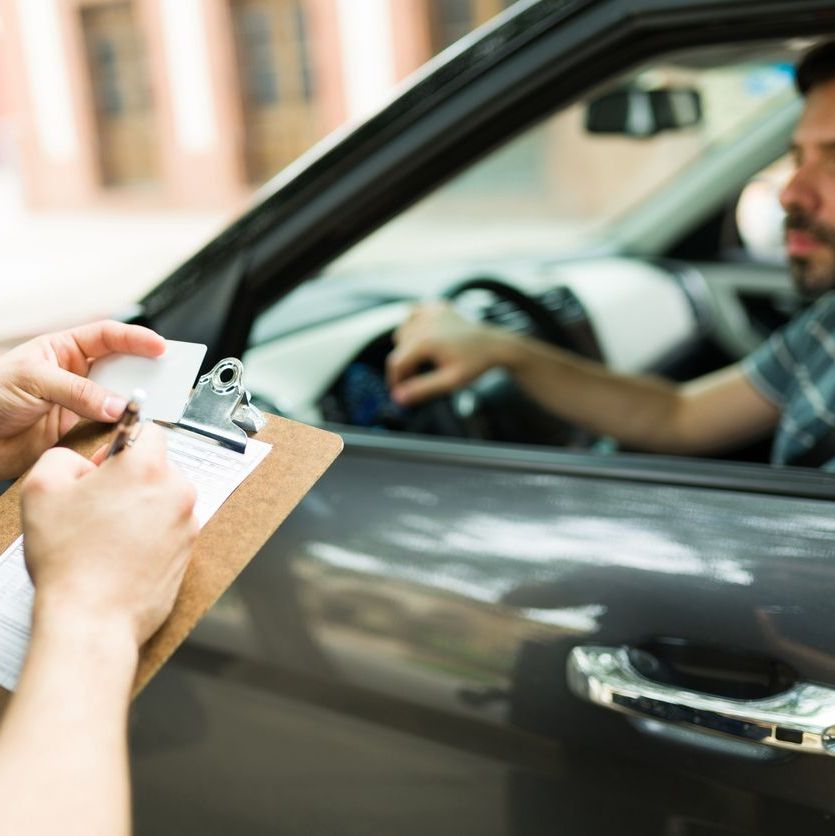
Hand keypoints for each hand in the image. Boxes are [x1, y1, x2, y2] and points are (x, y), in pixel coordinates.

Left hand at [0, 321, 164, 478]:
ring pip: (118, 400)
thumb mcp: (33, 381)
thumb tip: (116, 404)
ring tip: (150, 407)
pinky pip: (108, 428)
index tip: (160, 347)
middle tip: (168, 377)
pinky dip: (120, 430)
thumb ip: (77, 391)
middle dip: (145, 371)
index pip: (108, 336)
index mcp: (63, 350)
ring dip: (134, 404)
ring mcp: (79, 403)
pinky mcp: (78, 431)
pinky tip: (127, 430)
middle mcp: (76, 375)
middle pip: (122, 368)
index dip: (136, 339)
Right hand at [20, 423, 197, 647]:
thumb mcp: (41, 489)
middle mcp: (177, 491)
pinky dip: (152, 535)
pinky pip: (170, 529)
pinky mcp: (190, 551)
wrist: (92, 617)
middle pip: (158, 468)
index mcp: (147, 468)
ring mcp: (188, 523)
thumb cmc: (70, 560)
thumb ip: (63, 458)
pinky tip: (123, 553)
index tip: (105, 465)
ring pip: (164, 500)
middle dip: (131, 480)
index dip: (121, 444)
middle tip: (99, 505)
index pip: (149, 431)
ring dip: (142, 508)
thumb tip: (82, 462)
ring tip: (108, 535)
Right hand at [387, 302, 512, 405]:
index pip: (396, 363)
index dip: (396, 380)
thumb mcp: (450, 381)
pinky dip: (414, 325)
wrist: (495, 345)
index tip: (401, 392)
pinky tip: (424, 336)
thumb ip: (422, 389)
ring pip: (403, 331)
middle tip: (419, 379)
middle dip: (404, 366)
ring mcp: (430, 312)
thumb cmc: (476, 363)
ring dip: (407, 346)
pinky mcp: (437, 307)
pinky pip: (413, 314)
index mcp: (425, 341)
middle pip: (398, 349)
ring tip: (425, 359)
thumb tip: (399, 398)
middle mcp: (424, 323)